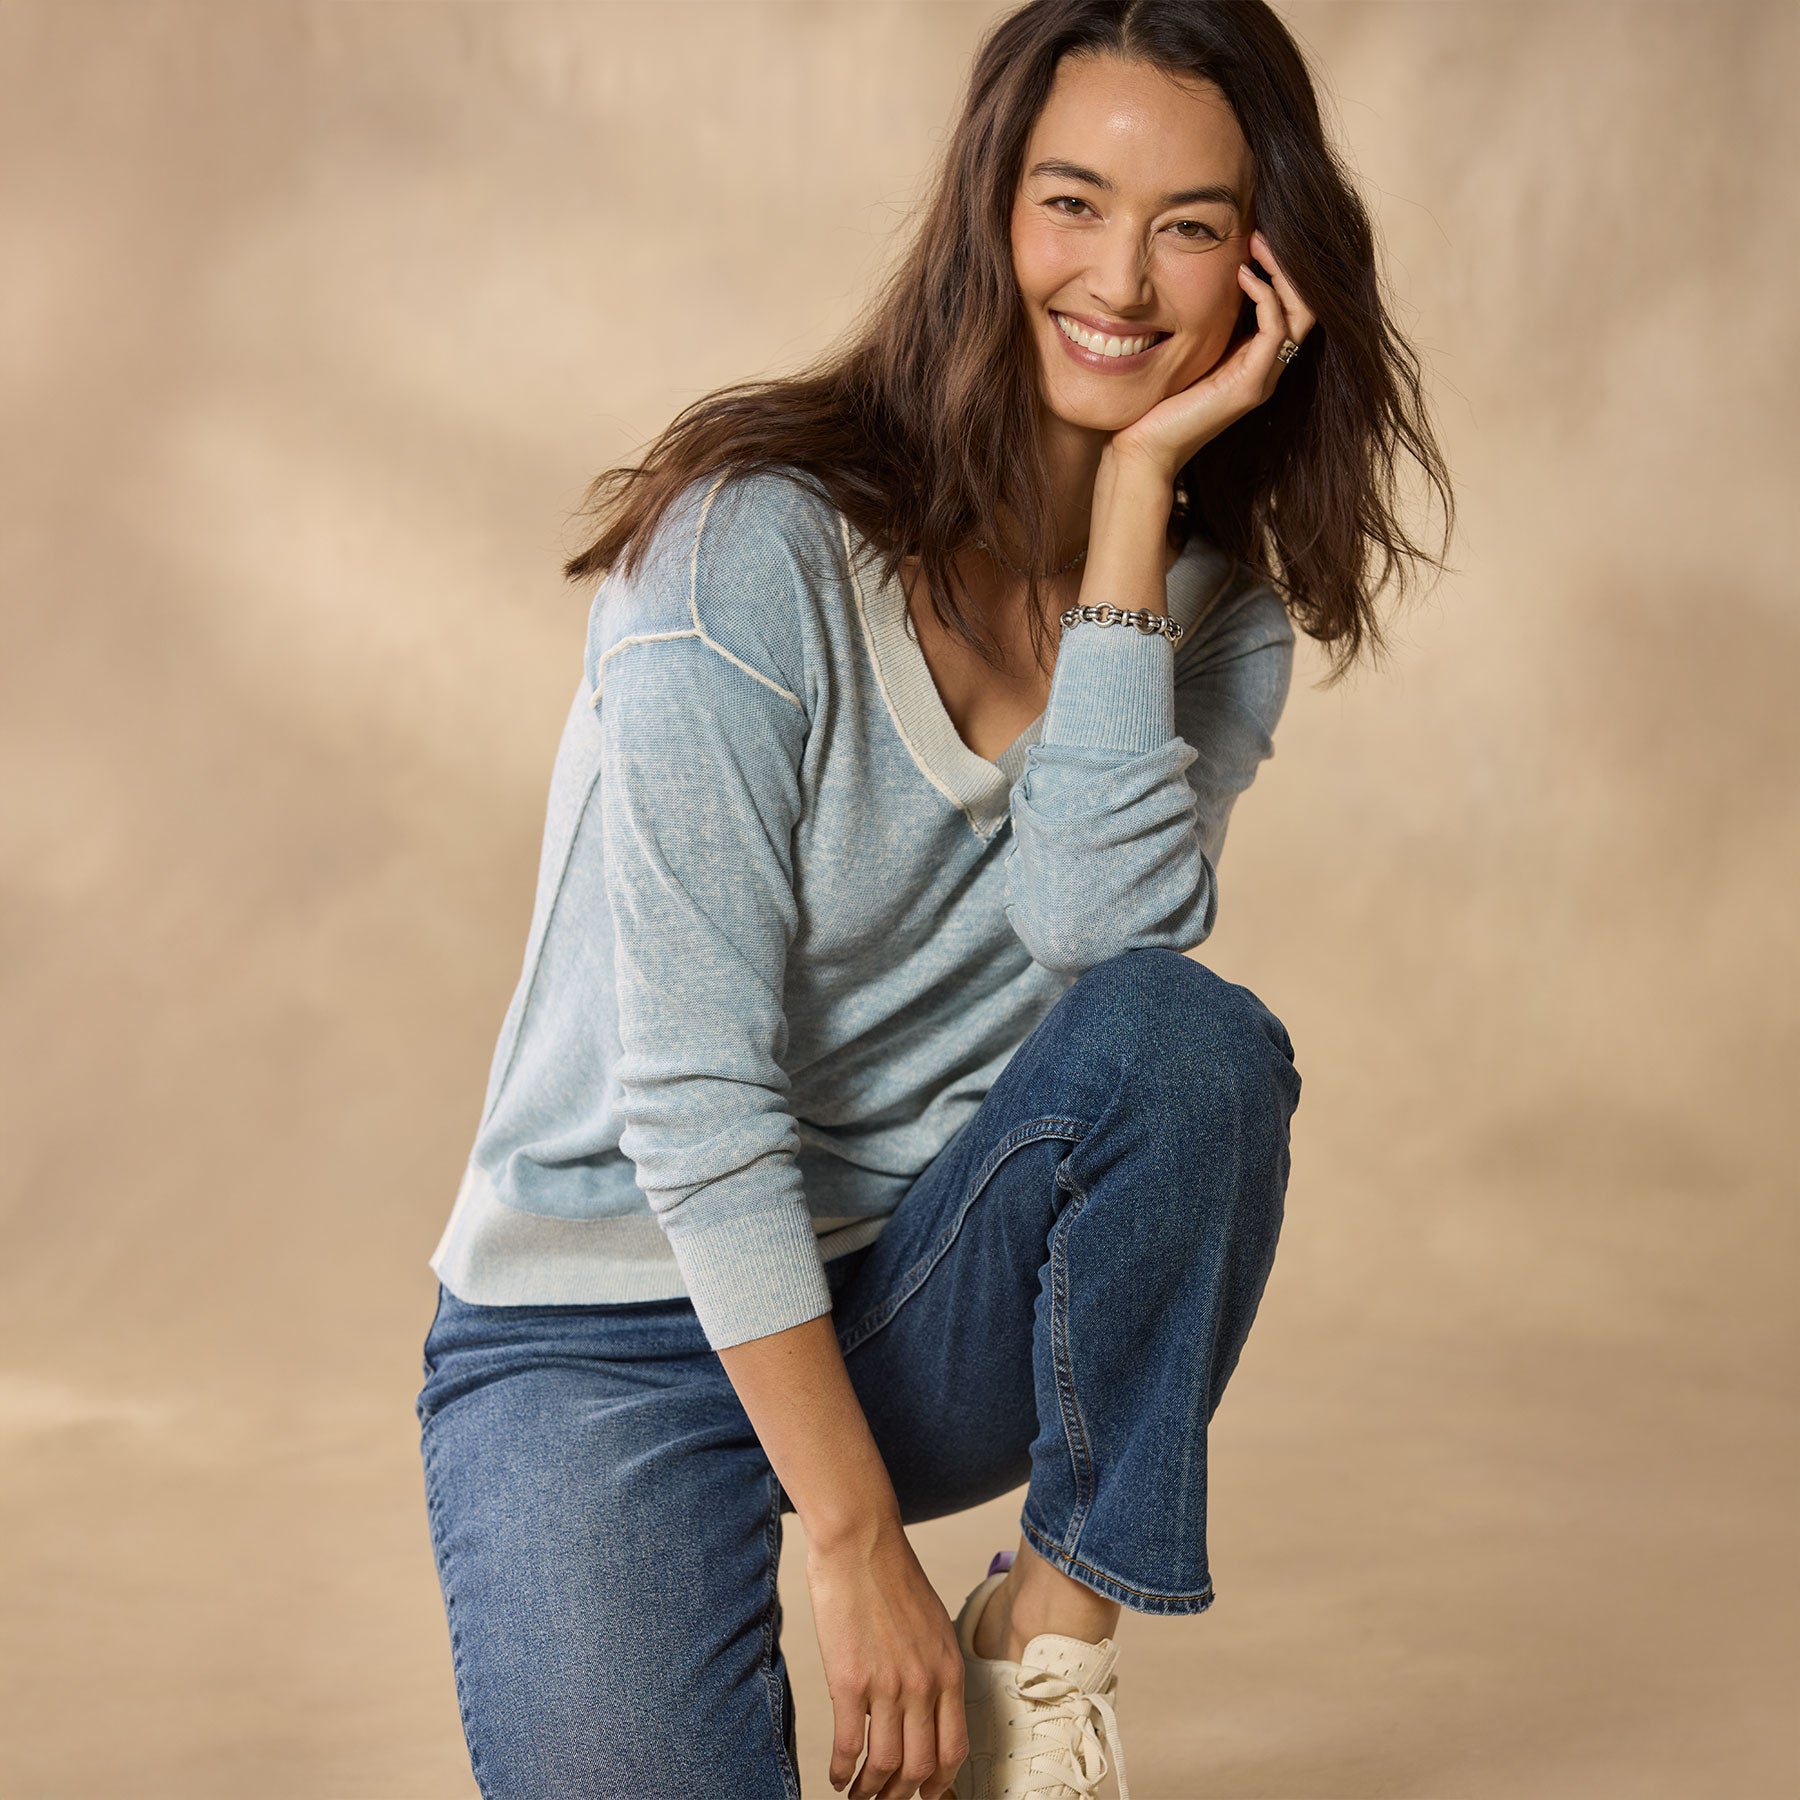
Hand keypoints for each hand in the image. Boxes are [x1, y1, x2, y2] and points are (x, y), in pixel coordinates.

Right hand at [807, 1515, 967, 1799]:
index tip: (926, 1796)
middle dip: (901, 1797)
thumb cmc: (892, 1575)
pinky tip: (835, 1775)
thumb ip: (934, 1667)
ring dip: (869, 1792)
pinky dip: (841, 1770)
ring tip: (857, 1797)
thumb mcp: (933, 1624)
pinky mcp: (848, 1681)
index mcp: (949, 1670)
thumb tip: (927, 1707)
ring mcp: (887, 1686)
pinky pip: (848, 1745)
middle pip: (919, 1767)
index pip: (953, 1749)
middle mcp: (924, 1685)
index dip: (939, 1783)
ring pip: (884, 1766)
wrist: (861, 1541)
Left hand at [1110, 228, 1315, 480]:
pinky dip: (1265, 298)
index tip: (1256, 236)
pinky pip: (1275, 332)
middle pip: (1306, 306)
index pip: (1290, 305)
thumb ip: (1200, 319)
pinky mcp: (1250, 387)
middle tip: (1263, 231)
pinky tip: (1242, 276)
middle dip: (1289, 265)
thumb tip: (1196, 275)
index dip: (1280, 269)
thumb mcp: (1184, 348)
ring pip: (1301, 314)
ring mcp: (1261, 378)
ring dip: (1282, 273)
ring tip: (1258, 243)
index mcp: (1252, 358)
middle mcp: (1265, 368)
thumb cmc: (1155, 401)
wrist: (1143, 448)